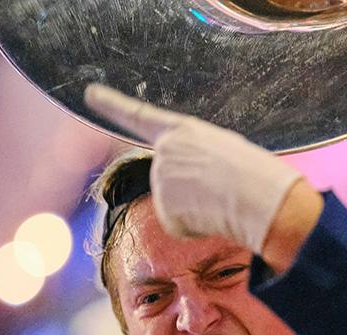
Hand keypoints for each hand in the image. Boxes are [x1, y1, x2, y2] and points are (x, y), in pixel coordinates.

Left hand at [84, 84, 304, 253]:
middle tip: (221, 190)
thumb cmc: (254, 172)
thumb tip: (187, 197)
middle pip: (169, 179)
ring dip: (198, 210)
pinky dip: (196, 227)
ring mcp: (161, 180)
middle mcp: (164, 152)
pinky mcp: (164, 209)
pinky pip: (180, 226)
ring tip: (221, 201)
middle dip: (192, 191)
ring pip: (176, 205)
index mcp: (183, 130)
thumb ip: (195, 161)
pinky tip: (212, 217)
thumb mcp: (223, 151)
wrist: (256, 194)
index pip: (138, 115)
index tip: (90, 94)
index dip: (112, 104)